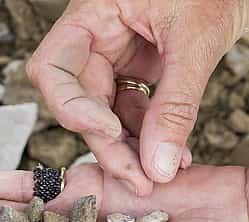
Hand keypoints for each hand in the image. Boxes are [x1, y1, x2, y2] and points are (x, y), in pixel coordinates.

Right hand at [27, 0, 248, 193]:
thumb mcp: (196, 40)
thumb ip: (176, 104)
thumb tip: (160, 163)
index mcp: (92, 14)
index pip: (52, 69)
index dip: (72, 107)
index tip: (110, 131)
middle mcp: (97, 36)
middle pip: (80, 101)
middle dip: (108, 143)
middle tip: (139, 178)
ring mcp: (117, 54)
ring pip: (106, 113)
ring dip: (130, 148)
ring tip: (160, 173)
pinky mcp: (141, 68)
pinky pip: (134, 110)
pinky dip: (151, 135)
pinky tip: (172, 155)